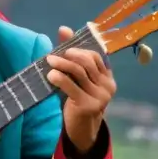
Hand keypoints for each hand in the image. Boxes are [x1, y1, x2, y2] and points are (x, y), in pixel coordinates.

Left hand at [45, 26, 116, 152]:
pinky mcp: (88, 106)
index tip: (65, 48)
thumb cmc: (77, 100)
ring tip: (49, 62)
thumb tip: (64, 28)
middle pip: (87, 63)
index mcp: (108, 77)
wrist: (81, 129)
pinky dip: (60, 78)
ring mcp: (100, 97)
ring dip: (62, 65)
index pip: (96, 57)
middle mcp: (108, 86)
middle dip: (69, 56)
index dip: (80, 49)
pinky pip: (72, 87)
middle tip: (52, 56)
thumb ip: (71, 56)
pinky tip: (50, 75)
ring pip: (79, 73)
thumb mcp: (76, 79)